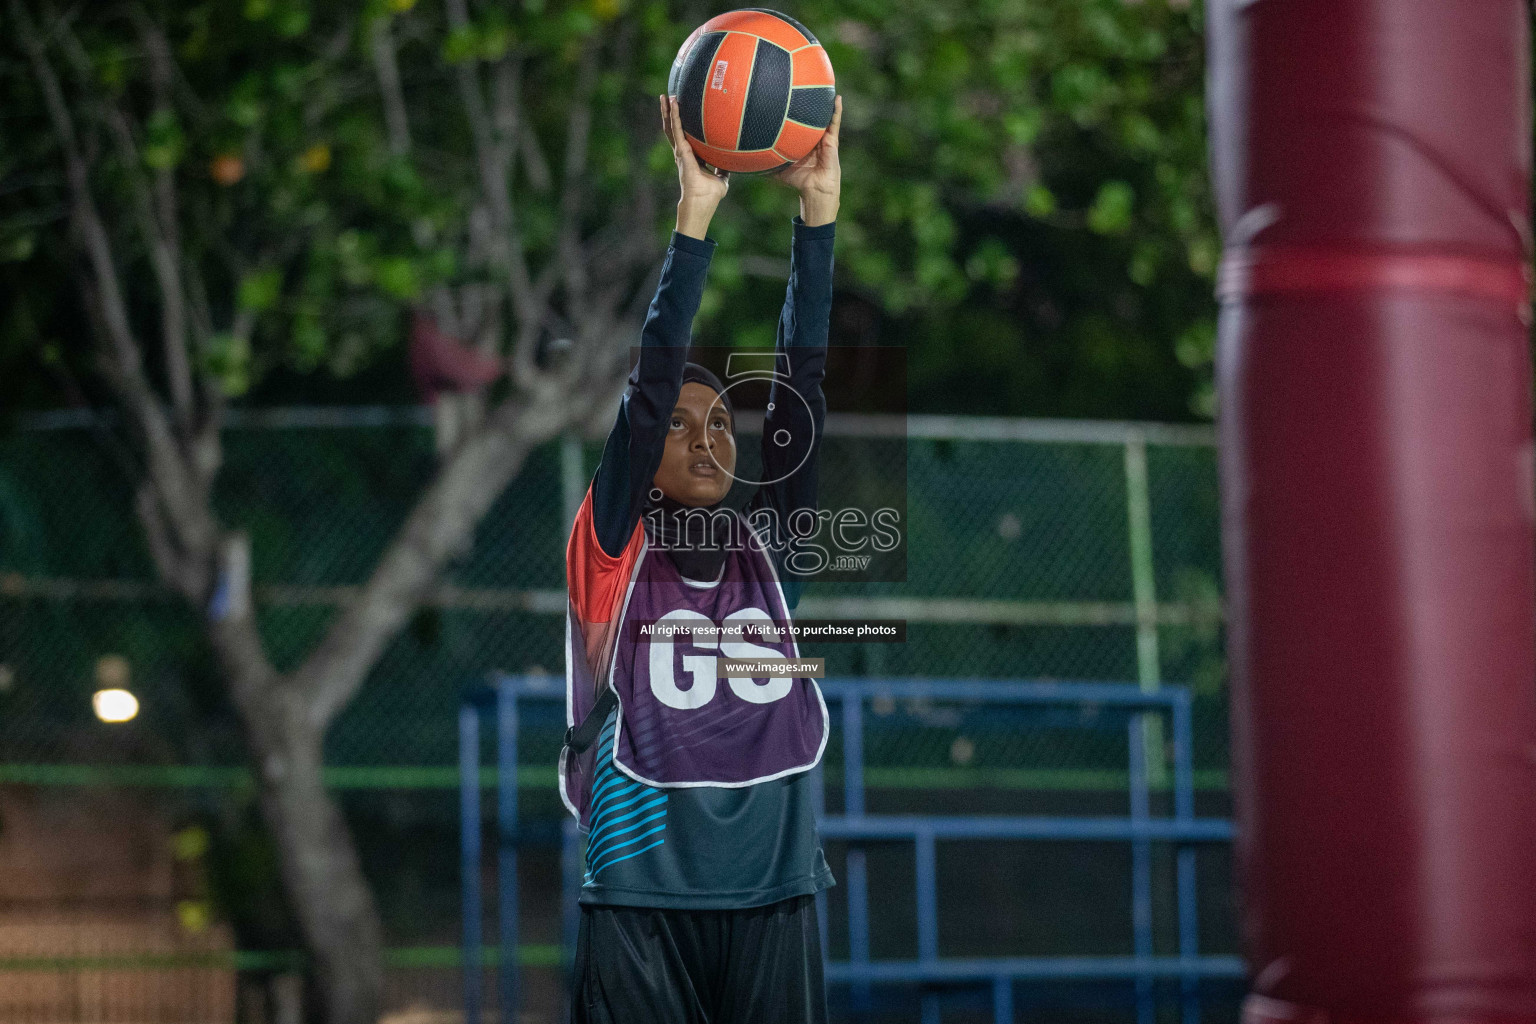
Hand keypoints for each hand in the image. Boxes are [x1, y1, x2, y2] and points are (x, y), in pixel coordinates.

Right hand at [662, 95, 728, 238]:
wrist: (700, 205)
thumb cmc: (709, 196)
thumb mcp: (722, 179)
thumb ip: (724, 168)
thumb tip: (734, 160)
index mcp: (692, 157)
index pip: (685, 136)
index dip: (682, 125)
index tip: (682, 112)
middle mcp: (683, 153)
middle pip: (674, 129)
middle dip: (671, 114)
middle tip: (669, 97)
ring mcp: (681, 153)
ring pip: (671, 128)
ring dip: (668, 112)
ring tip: (666, 96)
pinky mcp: (681, 153)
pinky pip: (677, 131)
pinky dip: (675, 117)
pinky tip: (674, 105)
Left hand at [774, 95, 841, 225]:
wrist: (813, 189)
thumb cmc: (798, 180)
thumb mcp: (778, 169)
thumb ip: (765, 163)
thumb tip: (744, 163)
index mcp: (801, 140)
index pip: (796, 121)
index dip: (792, 109)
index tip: (785, 94)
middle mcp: (812, 136)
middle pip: (810, 115)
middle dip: (808, 100)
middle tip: (803, 82)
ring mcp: (823, 137)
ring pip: (823, 115)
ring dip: (824, 101)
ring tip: (824, 83)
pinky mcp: (832, 140)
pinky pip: (834, 122)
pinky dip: (836, 110)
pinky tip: (836, 98)